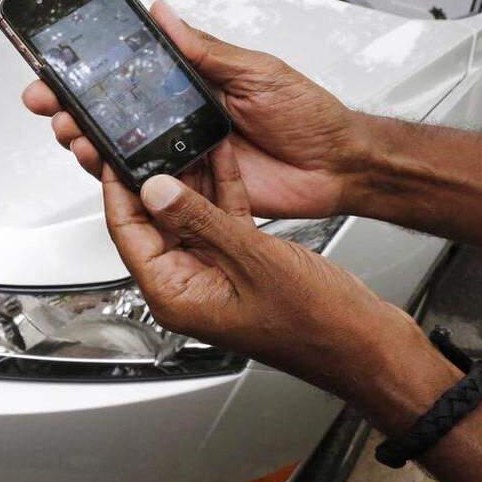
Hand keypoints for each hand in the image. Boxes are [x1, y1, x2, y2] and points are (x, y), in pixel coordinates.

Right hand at [23, 1, 373, 218]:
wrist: (336, 167)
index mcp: (194, 83)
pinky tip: (104, 168)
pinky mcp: (191, 189)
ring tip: (74, 134)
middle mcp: (182, 119)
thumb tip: (166, 17)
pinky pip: (149, 185)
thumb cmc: (308, 115)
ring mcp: (184, 154)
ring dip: (91, 141)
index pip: (132, 74)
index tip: (62, 67)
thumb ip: (206, 51)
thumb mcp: (256, 71)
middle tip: (52, 104)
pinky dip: (121, 179)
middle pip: (116, 114)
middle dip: (75, 108)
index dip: (94, 72)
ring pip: (123, 150)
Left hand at [104, 144, 459, 432]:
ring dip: (189, 178)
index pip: (127, 233)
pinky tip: (221, 156)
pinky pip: (220, 220)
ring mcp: (215, 274)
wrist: (369, 345)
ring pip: (188, 216)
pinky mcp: (242, 264)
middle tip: (144, 136)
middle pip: (153, 221)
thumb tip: (155, 190)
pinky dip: (221, 190)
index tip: (112, 152)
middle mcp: (189, 286)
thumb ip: (200, 221)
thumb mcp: (252, 260)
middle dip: (152, 178)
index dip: (118, 189)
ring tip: (180, 136)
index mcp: (176, 295)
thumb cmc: (318, 324)